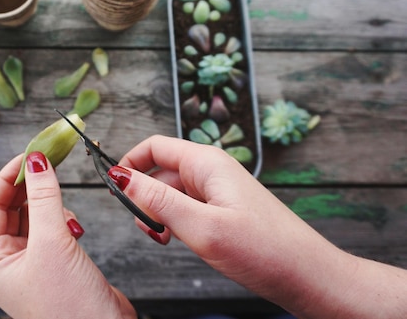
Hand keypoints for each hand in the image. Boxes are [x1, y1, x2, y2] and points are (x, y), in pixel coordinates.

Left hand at [0, 151, 135, 318]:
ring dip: (51, 206)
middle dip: (32, 188)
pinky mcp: (54, 262)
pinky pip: (52, 228)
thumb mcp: (52, 243)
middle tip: (50, 163)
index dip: (8, 177)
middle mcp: (6, 261)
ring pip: (35, 215)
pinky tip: (75, 228)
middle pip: (12, 207)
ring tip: (66, 217)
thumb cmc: (68, 305)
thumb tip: (37, 160)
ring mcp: (30, 262)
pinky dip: (63, 221)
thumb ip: (44, 197)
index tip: (30, 154)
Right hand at [115, 135, 362, 317]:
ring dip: (158, 213)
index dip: (129, 163)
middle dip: (143, 196)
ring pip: (172, 192)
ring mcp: (219, 191)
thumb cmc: (264, 251)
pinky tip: (179, 241)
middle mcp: (212, 171)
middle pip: (160, 170)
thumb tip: (120, 177)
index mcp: (207, 163)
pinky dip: (175, 222)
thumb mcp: (201, 226)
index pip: (155, 147)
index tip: (113, 189)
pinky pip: (187, 208)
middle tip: (145, 227)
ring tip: (164, 238)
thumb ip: (157, 200)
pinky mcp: (224, 210)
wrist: (309, 276)